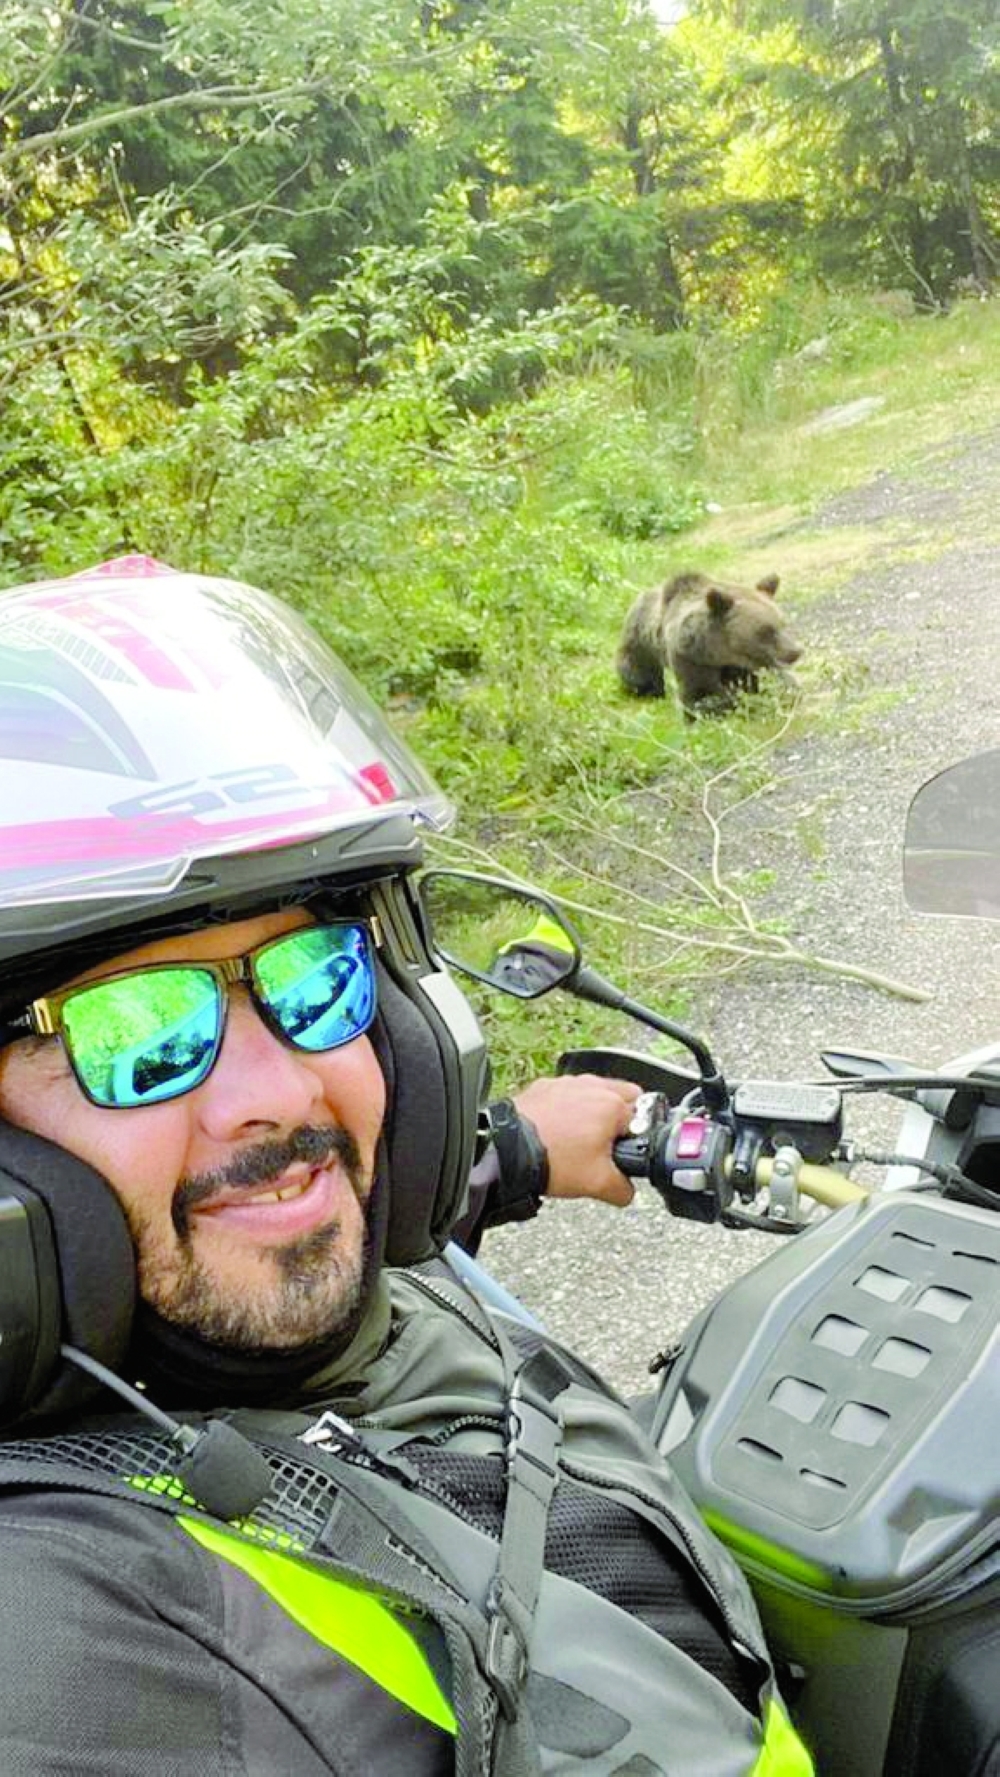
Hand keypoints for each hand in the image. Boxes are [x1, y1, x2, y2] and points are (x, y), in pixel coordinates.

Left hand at [512, 1073, 641, 1207]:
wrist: (507, 1152)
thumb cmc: (551, 1160)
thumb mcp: (598, 1184)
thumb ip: (623, 1189)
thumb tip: (626, 1191)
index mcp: (612, 1104)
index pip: (643, 1117)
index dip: (636, 1139)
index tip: (623, 1153)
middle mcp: (591, 1086)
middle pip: (623, 1096)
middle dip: (621, 1117)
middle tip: (607, 1144)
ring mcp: (565, 1084)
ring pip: (592, 1092)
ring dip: (593, 1111)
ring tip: (579, 1140)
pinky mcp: (543, 1087)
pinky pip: (565, 1095)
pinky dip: (566, 1108)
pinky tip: (557, 1132)